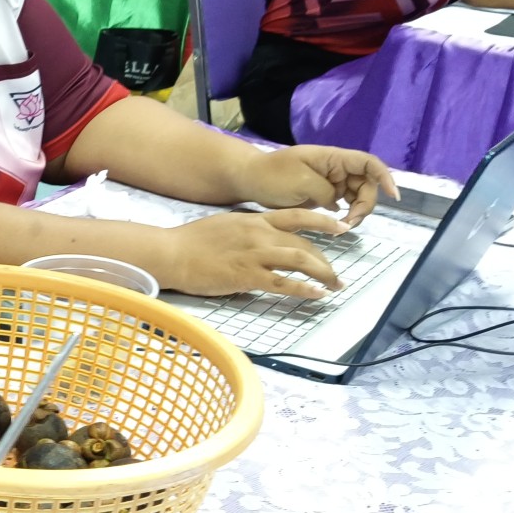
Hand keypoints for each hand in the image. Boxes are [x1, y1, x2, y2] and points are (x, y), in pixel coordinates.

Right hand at [156, 209, 352, 297]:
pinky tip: (318, 295)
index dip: (324, 221)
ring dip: (323, 274)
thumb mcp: (224, 225)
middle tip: (336, 276)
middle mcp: (260, 233)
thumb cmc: (190, 242)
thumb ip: (246, 231)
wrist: (171, 252)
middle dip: (326, 261)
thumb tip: (258, 241)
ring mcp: (254, 254)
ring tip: (335, 286)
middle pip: (304, 244)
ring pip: (301, 260)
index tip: (342, 228)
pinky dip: (304, 288)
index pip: (297, 217)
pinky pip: (283, 282)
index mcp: (254, 220)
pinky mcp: (247, 275)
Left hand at [239, 145, 396, 225]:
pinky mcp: (324, 195)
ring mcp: (331, 182)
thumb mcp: (300, 182)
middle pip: (367, 184)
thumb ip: (325, 192)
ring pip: (357, 197)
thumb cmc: (272, 175)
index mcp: (333, 158)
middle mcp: (336, 168)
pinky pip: (344, 205)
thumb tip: (337, 203)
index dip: (384, 176)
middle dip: (365, 204)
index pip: (368, 163)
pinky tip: (339, 226)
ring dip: (356, 212)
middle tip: (351, 223)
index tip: (393, 195)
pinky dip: (346, 216)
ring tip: (343, 227)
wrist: (250, 180)